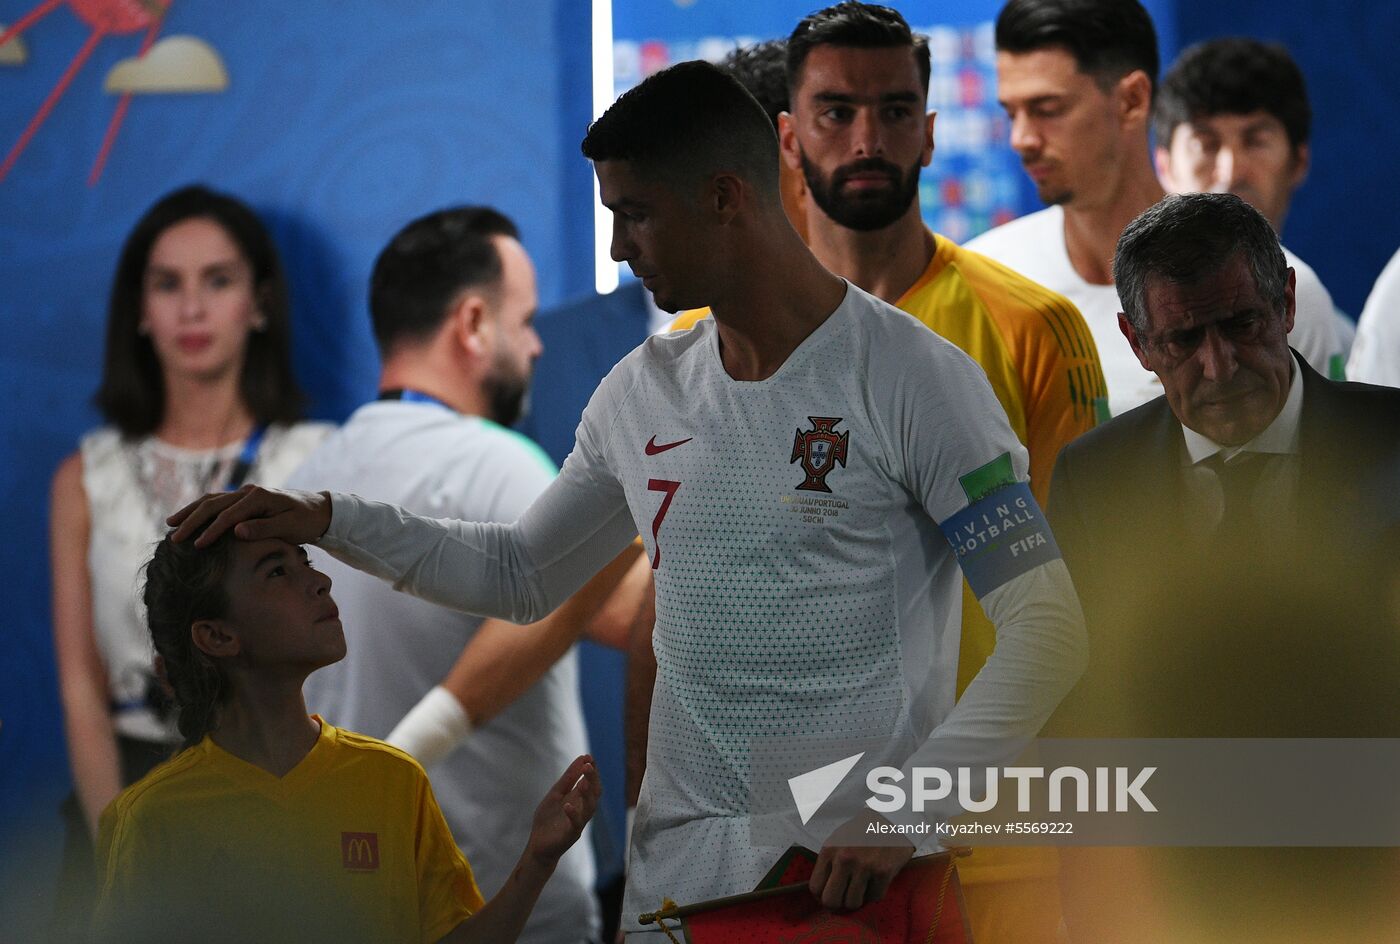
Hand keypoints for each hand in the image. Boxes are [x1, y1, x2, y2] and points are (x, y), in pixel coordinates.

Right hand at [166, 485, 332, 547]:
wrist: (319, 510)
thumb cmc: (306, 521)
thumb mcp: (289, 527)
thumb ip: (264, 528)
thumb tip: (237, 532)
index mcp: (259, 497)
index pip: (228, 515)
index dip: (211, 530)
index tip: (197, 545)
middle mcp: (249, 492)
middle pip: (213, 504)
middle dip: (192, 520)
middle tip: (174, 537)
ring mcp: (246, 494)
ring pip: (211, 500)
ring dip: (190, 512)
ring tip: (171, 524)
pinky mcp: (245, 500)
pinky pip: (218, 503)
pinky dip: (201, 510)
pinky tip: (188, 519)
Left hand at [525, 755, 600, 868]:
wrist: (538, 845)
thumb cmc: (548, 820)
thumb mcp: (555, 794)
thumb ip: (568, 779)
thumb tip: (581, 759)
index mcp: (579, 799)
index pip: (591, 782)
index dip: (592, 770)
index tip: (589, 757)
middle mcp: (582, 809)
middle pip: (594, 793)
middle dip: (593, 779)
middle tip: (589, 766)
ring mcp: (579, 822)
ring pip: (590, 808)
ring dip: (587, 794)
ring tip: (583, 782)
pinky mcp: (571, 835)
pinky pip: (576, 824)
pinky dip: (574, 814)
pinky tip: (568, 805)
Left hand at [809, 811, 915, 910]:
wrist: (890, 819)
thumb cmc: (861, 831)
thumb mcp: (837, 841)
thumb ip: (829, 863)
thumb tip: (822, 891)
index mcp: (829, 850)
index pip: (815, 887)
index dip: (822, 895)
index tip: (830, 893)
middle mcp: (844, 860)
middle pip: (831, 901)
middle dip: (837, 903)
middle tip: (844, 897)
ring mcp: (864, 867)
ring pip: (852, 903)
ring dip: (857, 898)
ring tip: (862, 886)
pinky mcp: (883, 873)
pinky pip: (873, 898)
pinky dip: (874, 893)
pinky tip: (875, 881)